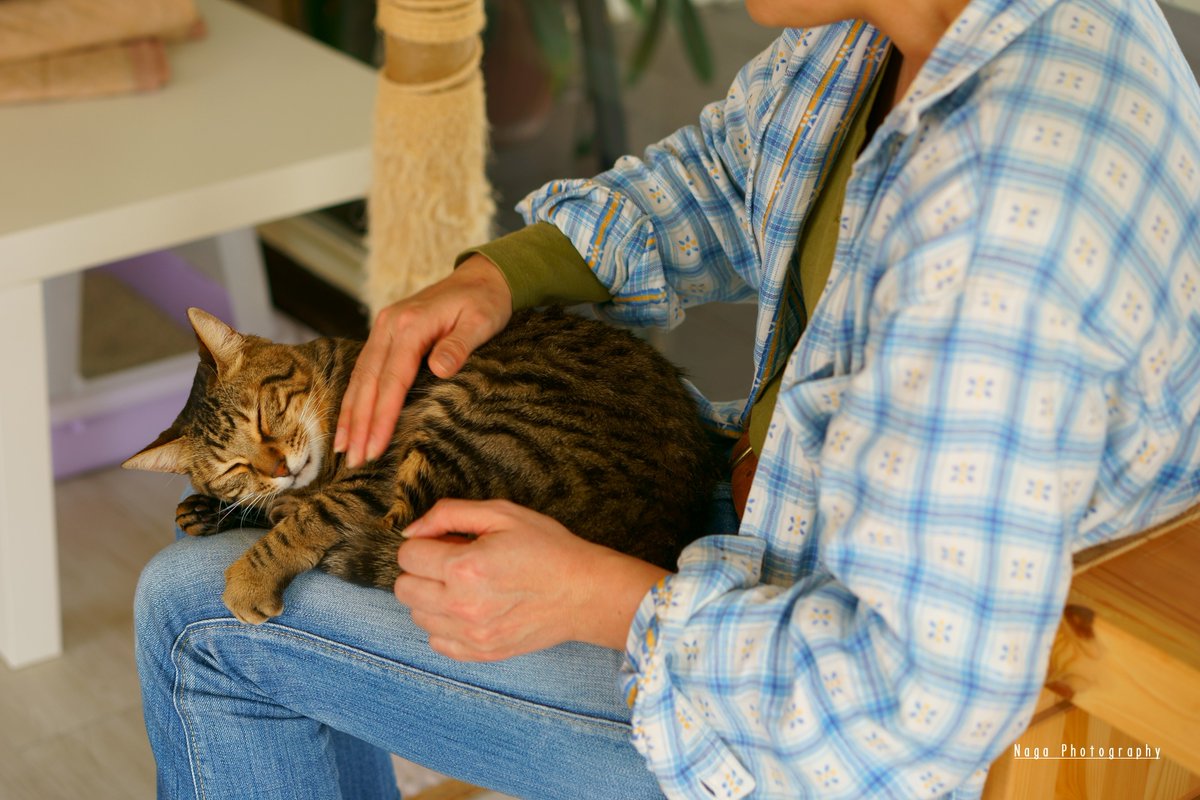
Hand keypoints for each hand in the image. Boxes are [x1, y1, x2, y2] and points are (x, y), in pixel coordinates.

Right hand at [335, 255, 512, 466]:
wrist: (480, 277)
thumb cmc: (485, 301)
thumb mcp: (481, 321)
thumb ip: (459, 345)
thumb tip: (438, 370)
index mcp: (410, 324)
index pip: (392, 379)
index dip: (381, 416)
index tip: (374, 447)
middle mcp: (389, 325)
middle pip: (368, 382)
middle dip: (359, 423)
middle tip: (353, 459)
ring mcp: (384, 328)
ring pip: (360, 377)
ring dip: (350, 414)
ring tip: (342, 448)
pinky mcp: (386, 334)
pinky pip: (365, 370)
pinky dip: (355, 397)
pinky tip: (350, 421)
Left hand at [394, 499, 669, 660]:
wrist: (585, 592)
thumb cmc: (547, 547)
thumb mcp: (502, 513)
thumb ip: (449, 514)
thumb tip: (410, 529)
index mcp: (464, 567)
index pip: (407, 555)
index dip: (424, 542)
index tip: (446, 541)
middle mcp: (461, 605)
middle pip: (404, 588)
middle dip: (421, 569)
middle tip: (451, 561)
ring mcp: (471, 635)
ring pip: (417, 616)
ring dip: (431, 597)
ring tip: (463, 585)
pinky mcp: (481, 653)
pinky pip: (436, 642)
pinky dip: (444, 625)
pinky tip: (468, 608)